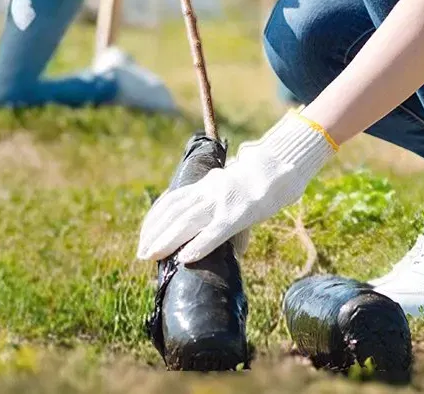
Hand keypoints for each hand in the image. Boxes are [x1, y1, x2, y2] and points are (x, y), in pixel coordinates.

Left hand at [137, 111, 336, 263]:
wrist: (281, 165)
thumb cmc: (260, 181)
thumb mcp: (233, 190)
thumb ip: (224, 209)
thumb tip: (229, 242)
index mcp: (206, 185)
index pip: (172, 200)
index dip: (155, 218)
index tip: (144, 235)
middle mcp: (209, 191)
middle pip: (175, 212)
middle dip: (155, 233)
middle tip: (142, 252)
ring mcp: (222, 201)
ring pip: (187, 220)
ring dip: (167, 239)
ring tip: (152, 255)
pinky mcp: (238, 213)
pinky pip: (214, 231)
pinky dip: (198, 245)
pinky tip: (185, 257)